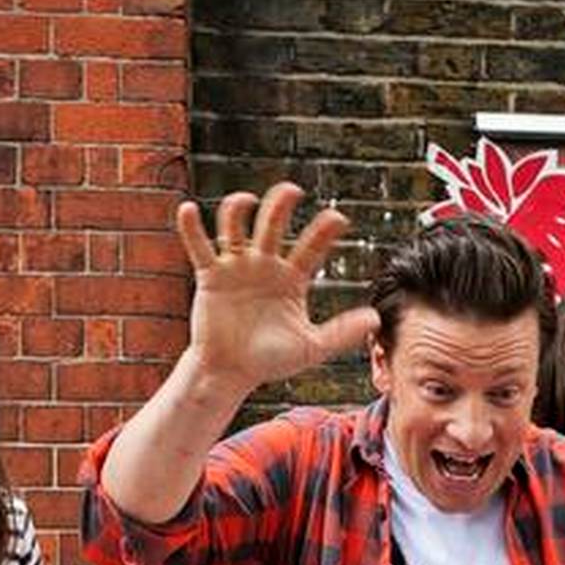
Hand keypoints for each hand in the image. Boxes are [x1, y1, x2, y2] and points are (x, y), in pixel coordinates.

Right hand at [173, 182, 378, 395]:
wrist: (230, 373)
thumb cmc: (270, 360)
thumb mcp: (311, 348)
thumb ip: (341, 333)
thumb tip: (376, 320)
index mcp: (291, 278)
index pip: (311, 246)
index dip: (325, 230)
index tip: (339, 219)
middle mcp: (264, 265)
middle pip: (273, 223)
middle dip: (281, 204)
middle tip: (292, 191)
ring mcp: (236, 267)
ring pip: (235, 226)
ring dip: (238, 207)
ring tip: (245, 200)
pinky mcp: (210, 276)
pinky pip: (199, 247)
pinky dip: (192, 228)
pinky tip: (188, 209)